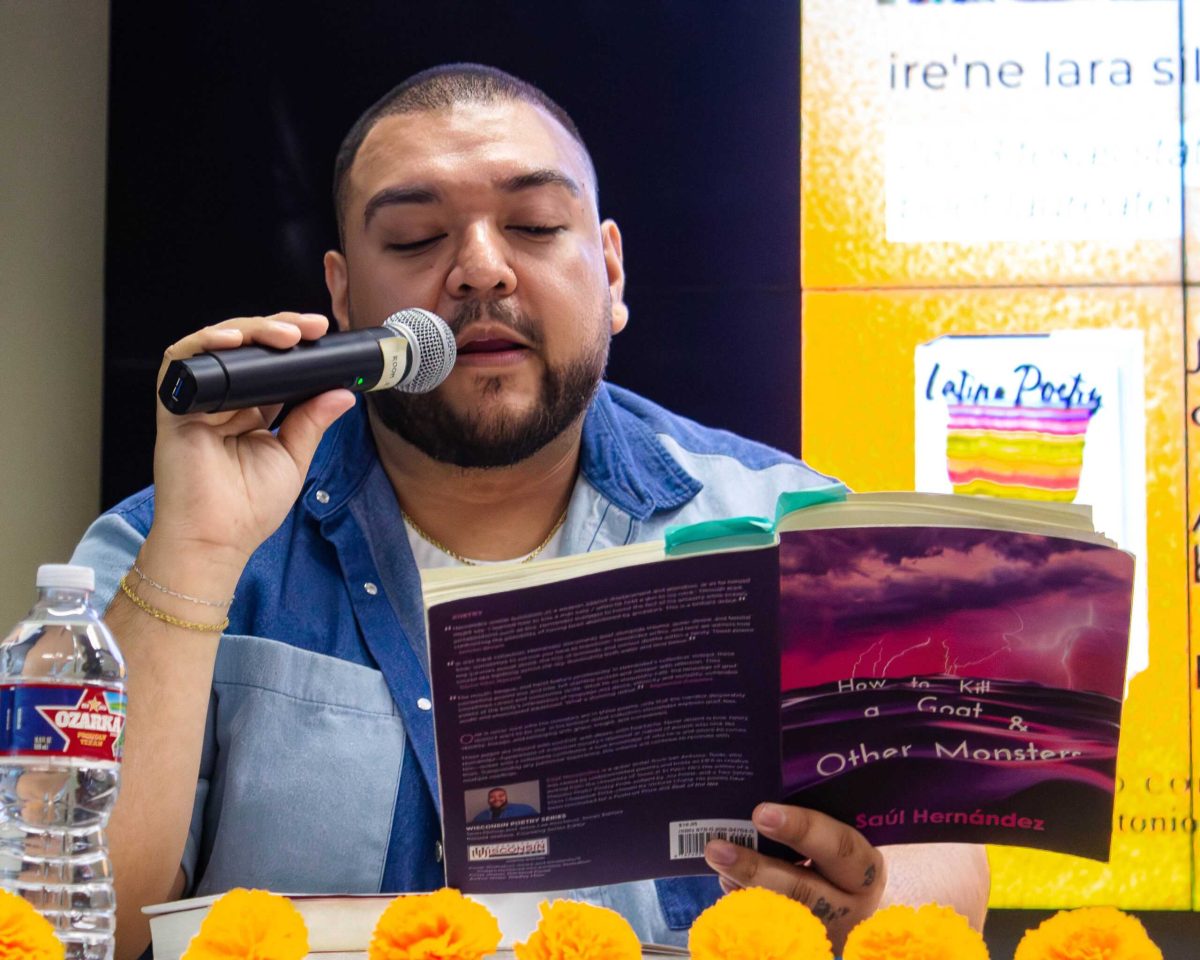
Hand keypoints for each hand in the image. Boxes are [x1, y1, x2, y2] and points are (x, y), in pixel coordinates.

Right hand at [148, 313, 355, 569]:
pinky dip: (205, 344)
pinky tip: (233, 340)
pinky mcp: (173, 405)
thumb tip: (343, 393)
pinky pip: (180, 361)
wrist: (218, 538)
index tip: (323, 334)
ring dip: (251, 331)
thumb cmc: (250, 507)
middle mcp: (225, 400)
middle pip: (247, 348)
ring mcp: (198, 400)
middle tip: (312, 327)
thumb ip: (313, 421)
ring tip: (285, 335)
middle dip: (279, 329)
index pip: (272, 364)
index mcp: (253, 410)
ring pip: (218, 345)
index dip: (294, 345)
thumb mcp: (293, 457)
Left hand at [704, 802, 884, 950]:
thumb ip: (814, 827)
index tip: (761, 813)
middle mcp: (851, 906)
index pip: (839, 847)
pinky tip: (726, 883)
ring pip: (780, 914)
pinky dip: (743, 904)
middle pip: (803, 890)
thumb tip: (761, 805)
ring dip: (742, 887)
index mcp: (865, 868)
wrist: (852, 909)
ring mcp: (827, 932)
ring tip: (715, 862)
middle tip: (718, 848)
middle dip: (756, 868)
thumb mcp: (841, 844)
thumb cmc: (840, 862)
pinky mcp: (806, 946)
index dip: (801, 829)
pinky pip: (768, 930)